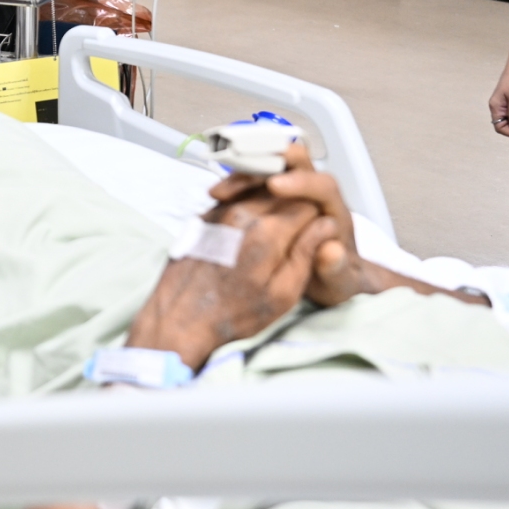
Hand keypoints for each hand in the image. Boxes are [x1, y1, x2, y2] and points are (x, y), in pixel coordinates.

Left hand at [128, 159, 338, 369]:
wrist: (180, 318)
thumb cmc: (234, 314)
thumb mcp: (282, 295)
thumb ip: (306, 255)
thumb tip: (327, 225)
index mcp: (268, 233)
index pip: (308, 202)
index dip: (317, 213)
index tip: (316, 228)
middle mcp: (243, 213)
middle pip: (282, 190)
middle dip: (296, 202)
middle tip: (298, 226)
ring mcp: (220, 211)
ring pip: (257, 190)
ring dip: (272, 200)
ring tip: (275, 227)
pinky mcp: (204, 216)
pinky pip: (234, 199)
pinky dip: (247, 206)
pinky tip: (249, 229)